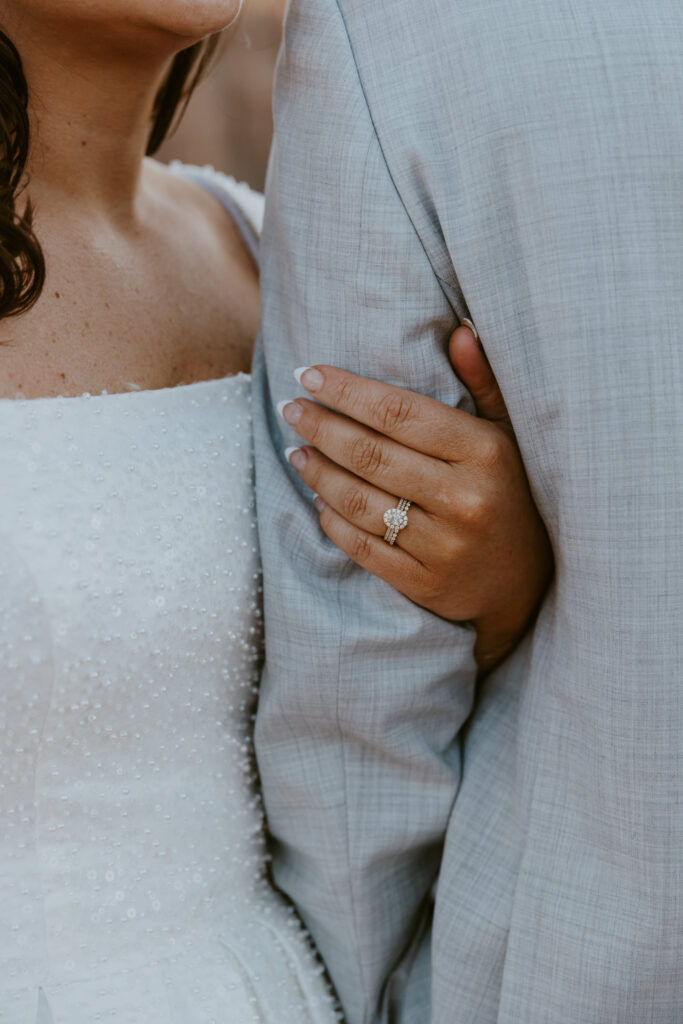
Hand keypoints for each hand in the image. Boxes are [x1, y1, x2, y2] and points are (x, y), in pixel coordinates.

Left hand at [279, 324, 552, 672]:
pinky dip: (332, 521)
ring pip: (359, 501)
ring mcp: (443, 546)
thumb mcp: (508, 436)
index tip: (309, 375)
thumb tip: (461, 329)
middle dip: (321, 427)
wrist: (527, 584)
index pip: (399, 412)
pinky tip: (316, 498)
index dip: (347, 391)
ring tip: (295, 450)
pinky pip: (363, 548)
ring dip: (318, 472)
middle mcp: (463, 498)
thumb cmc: (510, 494)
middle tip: (291, 409)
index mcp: (485, 453)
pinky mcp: (424, 583)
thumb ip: (484, 383)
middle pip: (371, 454)